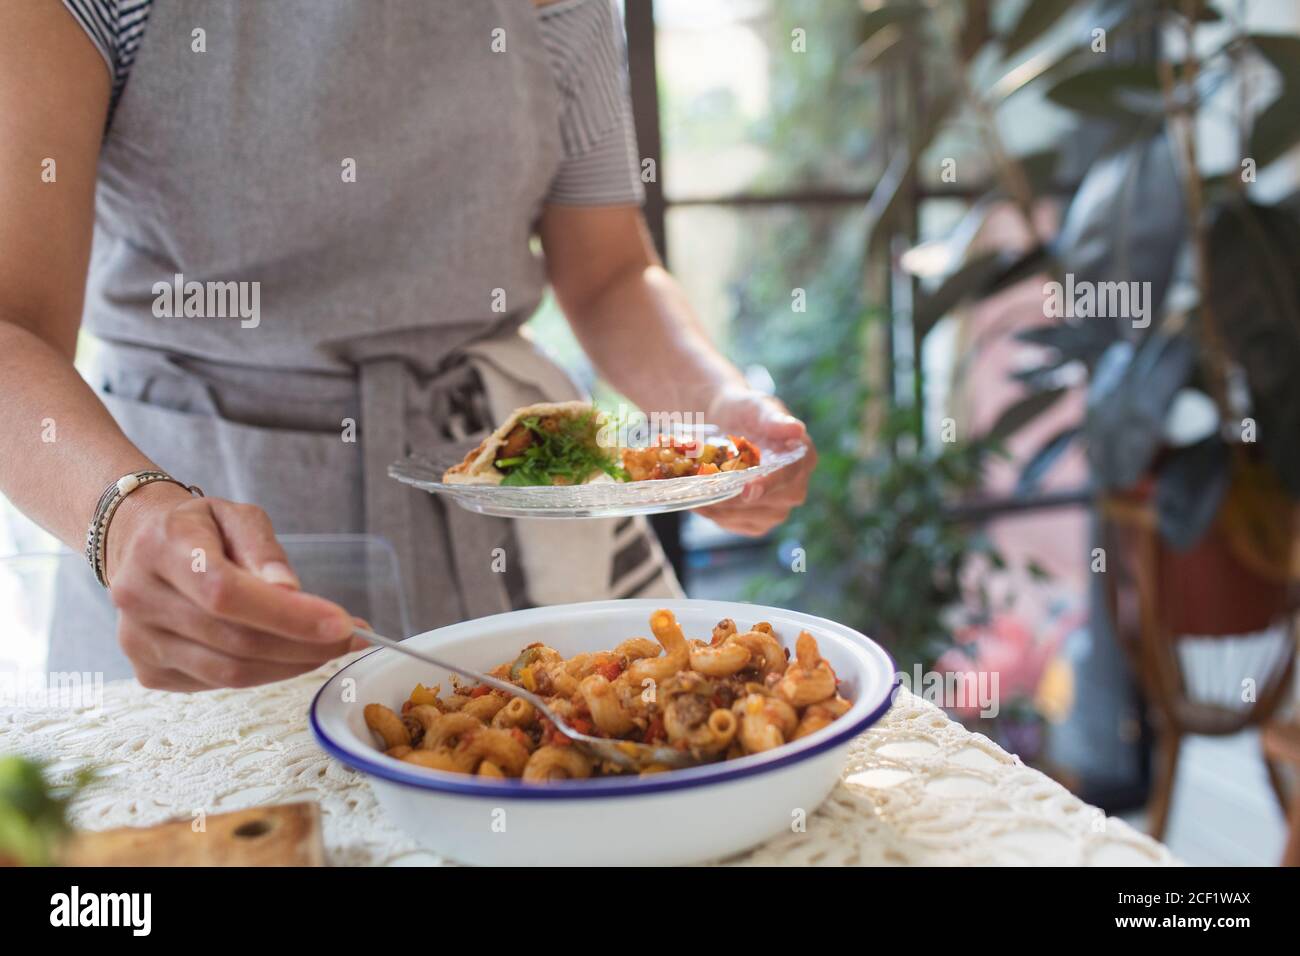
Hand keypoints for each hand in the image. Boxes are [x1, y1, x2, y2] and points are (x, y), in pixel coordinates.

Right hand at [105, 484, 363, 690]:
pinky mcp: (149, 672)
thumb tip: (290, 590)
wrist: (141, 549)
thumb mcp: (235, 515)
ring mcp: (139, 641)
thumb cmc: (198, 530)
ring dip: (292, 665)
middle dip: (305, 645)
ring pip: (231, 672)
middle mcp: (139, 598)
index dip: (288, 615)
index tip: (341, 622)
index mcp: (161, 548)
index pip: (226, 592)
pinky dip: (266, 673)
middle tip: (350, 637)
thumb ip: (263, 548)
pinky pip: (220, 683)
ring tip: (328, 647)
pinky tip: (288, 654)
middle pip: (235, 639)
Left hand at [696, 386, 815, 536]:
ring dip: (720, 509)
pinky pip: (737, 524)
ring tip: (695, 495)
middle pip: (768, 503)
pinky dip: (716, 515)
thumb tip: (797, 428)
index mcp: (802, 458)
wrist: (723, 424)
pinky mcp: (757, 521)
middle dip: (734, 499)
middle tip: (703, 491)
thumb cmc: (743, 411)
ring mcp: (777, 507)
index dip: (768, 485)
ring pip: (749, 518)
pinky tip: (700, 502)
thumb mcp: (756, 407)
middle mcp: (795, 487)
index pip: (789, 476)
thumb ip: (773, 419)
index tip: (746, 489)